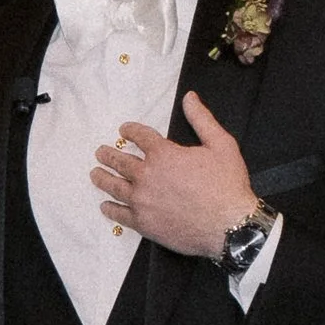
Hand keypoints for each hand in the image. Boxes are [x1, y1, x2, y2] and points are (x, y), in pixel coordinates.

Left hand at [89, 91, 255, 261]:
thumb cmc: (228, 185)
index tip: (124, 130)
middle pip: (120, 161)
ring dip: (102, 178)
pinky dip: (110, 209)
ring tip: (95, 173)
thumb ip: (202, 119)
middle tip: (100, 152)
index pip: (140, 136)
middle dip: (108, 154)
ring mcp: (142, 201)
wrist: (229, 226)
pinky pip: (120, 214)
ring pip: (114, 186)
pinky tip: (105, 206)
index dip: (130, 130)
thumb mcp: (221, 145)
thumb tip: (189, 97)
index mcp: (163, 154)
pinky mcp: (143, 223)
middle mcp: (147, 176)